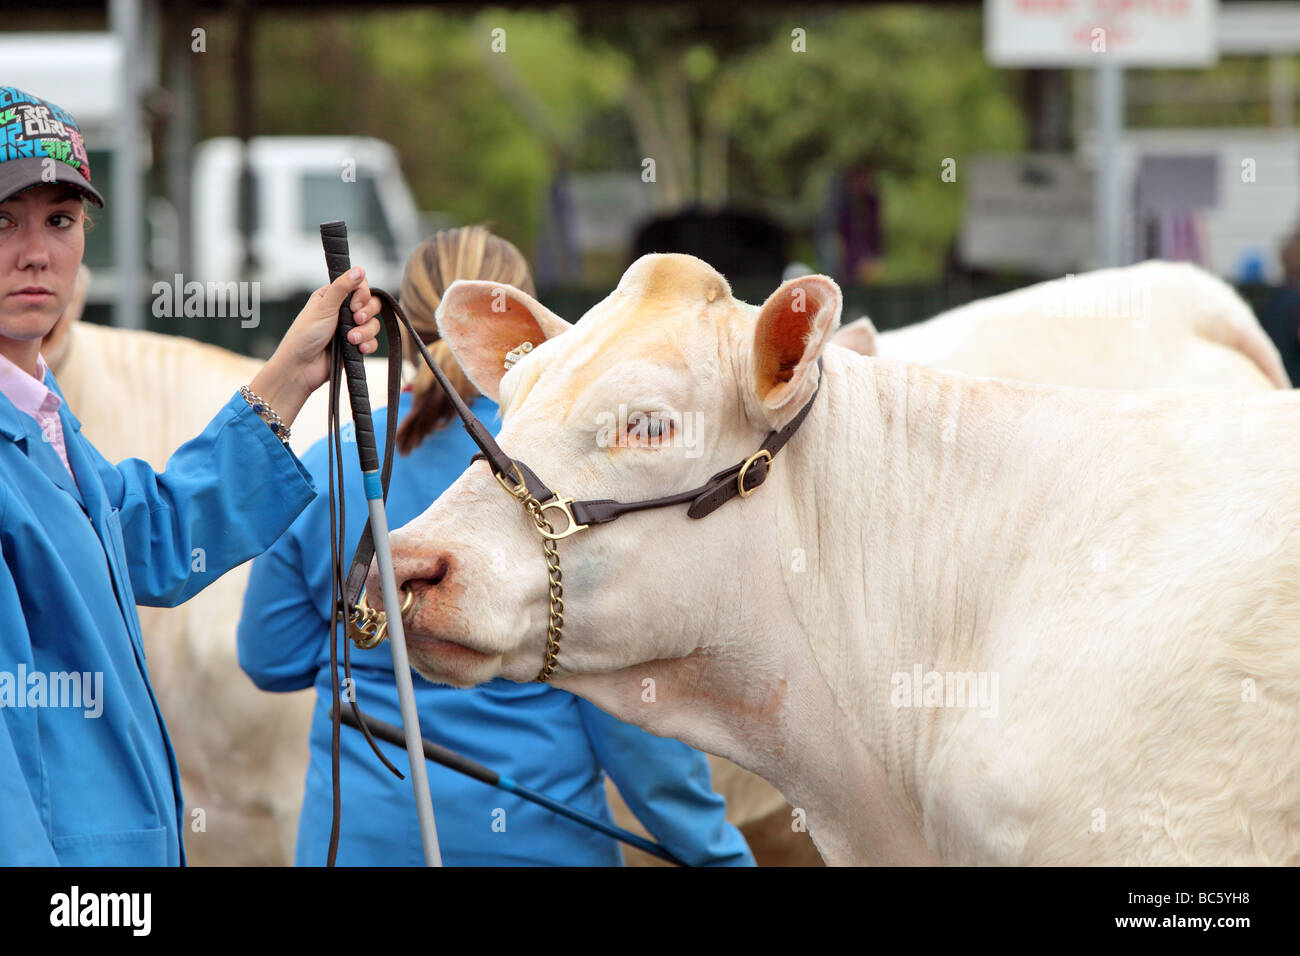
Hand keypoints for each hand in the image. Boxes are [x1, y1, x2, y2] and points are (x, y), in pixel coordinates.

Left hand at [249, 267, 383, 427]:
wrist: (301, 368)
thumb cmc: (305, 336)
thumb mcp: (324, 306)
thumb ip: (343, 287)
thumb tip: (359, 269)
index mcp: (332, 296)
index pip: (359, 286)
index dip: (363, 294)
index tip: (355, 304)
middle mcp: (343, 311)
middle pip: (371, 304)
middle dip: (366, 314)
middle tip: (355, 319)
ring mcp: (350, 329)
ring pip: (373, 324)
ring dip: (365, 332)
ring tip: (351, 340)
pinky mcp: (355, 346)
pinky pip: (373, 342)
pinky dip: (368, 345)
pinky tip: (358, 350)